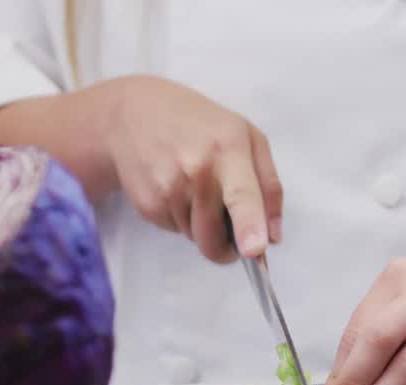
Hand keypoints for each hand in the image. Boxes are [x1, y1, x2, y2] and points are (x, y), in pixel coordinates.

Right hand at [101, 75, 281, 262]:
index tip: (255, 250)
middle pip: (216, 239)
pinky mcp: (147, 205)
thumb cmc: (199, 124)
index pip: (241, 195)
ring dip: (202, 226)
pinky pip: (176, 232)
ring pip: (196, 239)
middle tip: (229, 223)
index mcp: (228, 147)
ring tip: (193, 186)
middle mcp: (196, 170)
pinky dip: (181, 219)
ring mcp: (167, 189)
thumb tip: (273, 236)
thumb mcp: (247, 136)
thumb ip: (269, 186)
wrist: (132, 113)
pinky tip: (174, 187)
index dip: (249, 226)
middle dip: (227, 246)